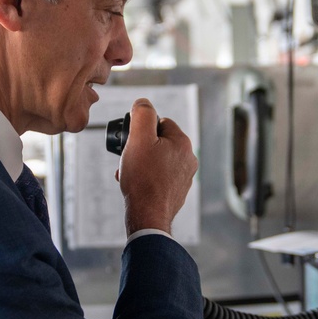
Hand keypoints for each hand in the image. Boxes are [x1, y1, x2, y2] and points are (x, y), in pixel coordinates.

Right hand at [115, 99, 196, 235]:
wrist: (148, 215)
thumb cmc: (143, 178)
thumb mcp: (138, 138)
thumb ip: (142, 114)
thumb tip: (143, 102)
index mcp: (183, 143)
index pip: (160, 122)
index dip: (142, 130)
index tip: (132, 142)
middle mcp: (188, 159)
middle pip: (158, 143)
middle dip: (140, 149)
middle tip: (128, 160)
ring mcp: (184, 177)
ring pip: (157, 161)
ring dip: (141, 164)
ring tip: (130, 174)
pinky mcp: (177, 192)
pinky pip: (158, 178)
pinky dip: (146, 179)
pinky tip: (136, 186)